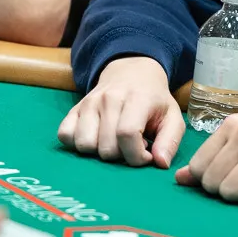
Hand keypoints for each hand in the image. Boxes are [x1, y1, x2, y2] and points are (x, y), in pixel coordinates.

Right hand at [57, 56, 185, 168]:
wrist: (132, 73)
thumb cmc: (154, 100)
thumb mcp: (172, 116)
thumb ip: (170, 141)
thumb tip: (160, 164)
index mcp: (136, 98)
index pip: (127, 134)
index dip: (136, 155)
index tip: (145, 156)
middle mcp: (108, 98)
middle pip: (105, 147)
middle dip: (120, 156)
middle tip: (130, 146)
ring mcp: (88, 102)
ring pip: (84, 145)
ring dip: (98, 152)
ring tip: (113, 142)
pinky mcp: (74, 108)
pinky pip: (65, 135)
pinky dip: (77, 144)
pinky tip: (96, 138)